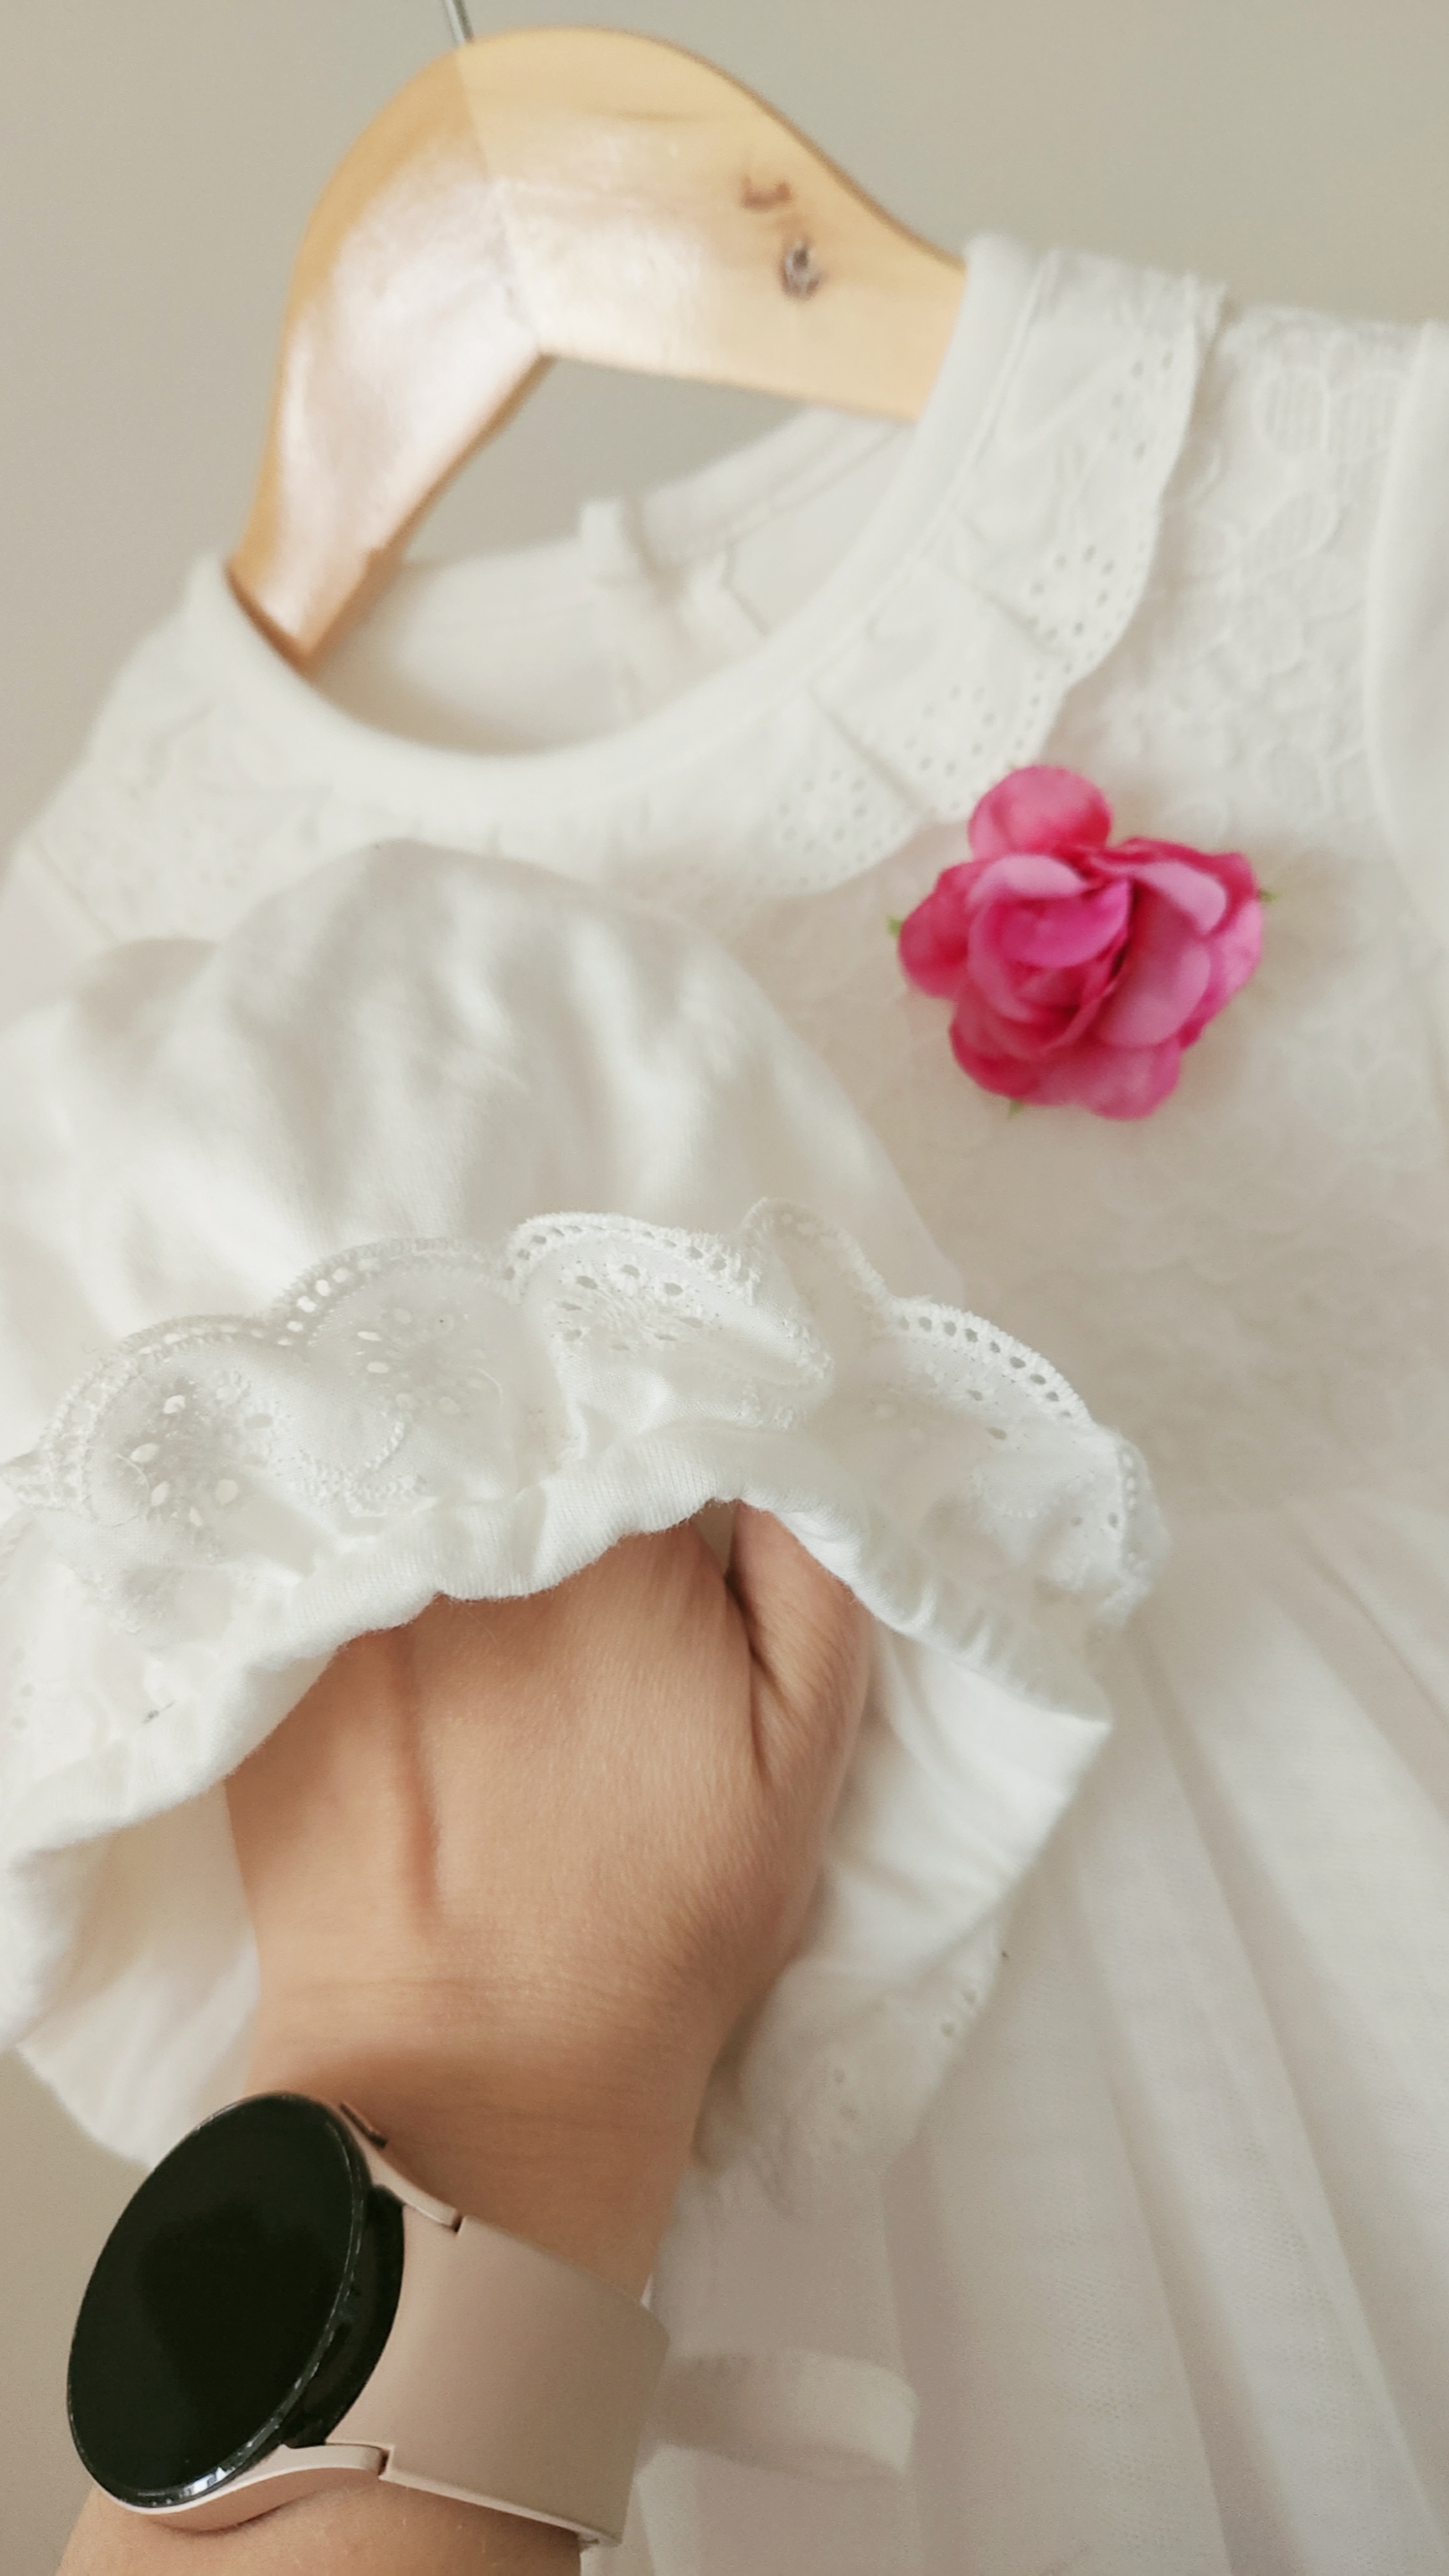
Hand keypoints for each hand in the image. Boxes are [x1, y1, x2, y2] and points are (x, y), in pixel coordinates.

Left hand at [226, 1508, 870, 2291]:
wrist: (479, 2077)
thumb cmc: (668, 1917)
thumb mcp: (806, 1742)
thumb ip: (813, 1563)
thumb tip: (770, 1437)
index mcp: (610, 1539)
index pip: (630, 1406)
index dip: (652, 1447)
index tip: (660, 1503)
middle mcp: (461, 1541)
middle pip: (511, 1433)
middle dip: (545, 1463)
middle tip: (573, 1556)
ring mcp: (346, 1603)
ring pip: (412, 1492)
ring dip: (450, 1511)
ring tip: (485, 1604)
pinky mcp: (266, 1668)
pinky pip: (315, 1573)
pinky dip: (351, 1587)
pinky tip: (396, 1666)